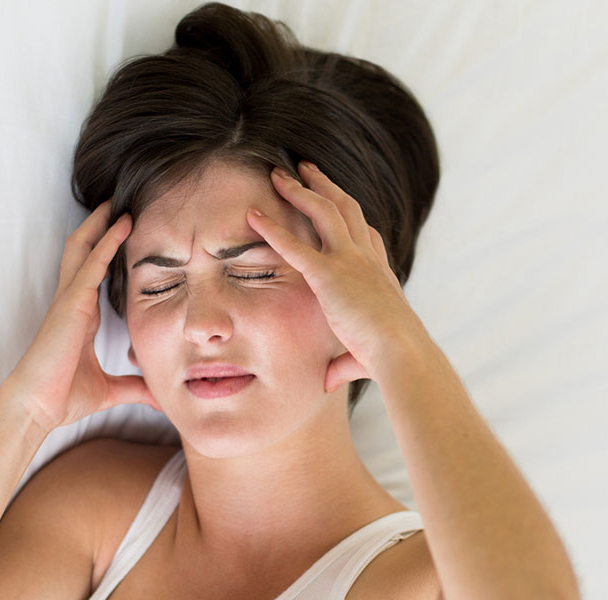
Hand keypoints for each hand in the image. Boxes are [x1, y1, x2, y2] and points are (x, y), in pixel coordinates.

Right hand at [5, 200, 159, 431]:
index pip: (94, 272)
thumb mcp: (110, 390)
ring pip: (83, 249)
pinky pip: (90, 265)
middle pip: (83, 252)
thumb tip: (159, 396)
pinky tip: (122, 226)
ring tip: (117, 202)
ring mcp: (70, 300)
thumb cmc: (64, 397)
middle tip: (117, 203)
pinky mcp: (71, 304)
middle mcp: (74, 301)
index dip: (106, 250)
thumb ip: (135, 388)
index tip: (125, 233)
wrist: (37, 408)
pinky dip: (106, 243)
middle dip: (98, 226)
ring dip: (100, 224)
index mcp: (81, 315)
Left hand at [246, 161, 428, 390]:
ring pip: (324, 211)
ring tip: (279, 174)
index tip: (340, 203)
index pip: (366, 235)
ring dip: (299, 190)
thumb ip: (344, 364)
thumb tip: (329, 381)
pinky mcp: (328, 272)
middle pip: (347, 208)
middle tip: (307, 167)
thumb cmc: (389, 358)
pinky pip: (294, 244)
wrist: (400, 352)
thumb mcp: (365, 356)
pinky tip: (252, 215)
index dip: (352, 217)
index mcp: (379, 272)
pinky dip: (271, 227)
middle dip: (325, 185)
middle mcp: (366, 258)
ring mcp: (349, 260)